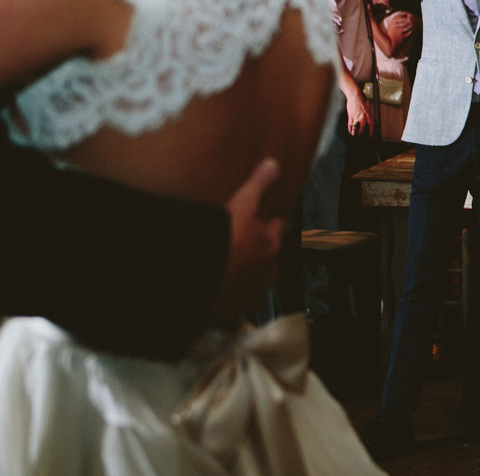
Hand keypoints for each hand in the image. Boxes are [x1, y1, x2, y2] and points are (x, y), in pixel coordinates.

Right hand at [210, 158, 283, 323]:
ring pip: (257, 290)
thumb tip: (273, 164)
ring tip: (234, 280)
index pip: (278, 229)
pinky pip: (234, 316)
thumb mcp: (242, 203)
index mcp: (269, 243)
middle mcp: (266, 271)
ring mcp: (250, 294)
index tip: (268, 223)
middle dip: (263, 259)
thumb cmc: (223, 236)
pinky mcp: (232, 314)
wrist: (200, 273)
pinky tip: (219, 309)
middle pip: (271, 264)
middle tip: (247, 253)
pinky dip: (229, 312)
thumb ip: (258, 183)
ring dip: (249, 285)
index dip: (272, 225)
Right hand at [345, 85, 373, 134]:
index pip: (370, 124)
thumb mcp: (367, 108)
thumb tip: (368, 119)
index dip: (371, 131)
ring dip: (354, 132)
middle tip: (360, 136)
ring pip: (355, 127)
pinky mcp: (350, 115)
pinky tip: (350, 131)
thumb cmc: (360, 102)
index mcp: (367, 114)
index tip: (370, 135)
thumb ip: (367, 114)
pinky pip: (350, 124)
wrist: (354, 96)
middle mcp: (362, 116)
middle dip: (361, 132)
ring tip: (354, 135)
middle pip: (362, 127)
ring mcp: (355, 116)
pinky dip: (349, 128)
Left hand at [384, 10, 414, 45]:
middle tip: (394, 26)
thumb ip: (404, 13)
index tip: (393, 21)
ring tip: (399, 32)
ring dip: (403, 31)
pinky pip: (410, 32)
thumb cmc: (412, 17)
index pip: (402, 20)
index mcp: (408, 19)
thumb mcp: (408, 14)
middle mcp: (410, 23)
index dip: (398, 21)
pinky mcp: (413, 29)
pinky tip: (404, 36)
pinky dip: (407, 34)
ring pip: (407, 29)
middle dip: (398, 25)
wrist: (419, 21)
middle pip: (403, 24)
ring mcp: (412, 26)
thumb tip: (399, 14)